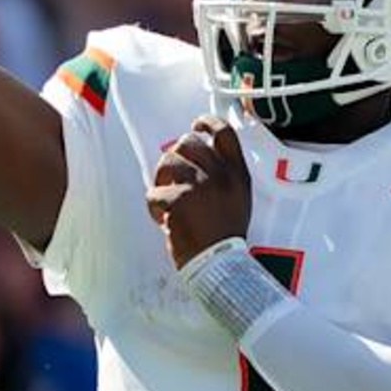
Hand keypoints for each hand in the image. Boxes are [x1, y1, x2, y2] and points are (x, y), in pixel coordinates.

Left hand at [146, 117, 252, 268]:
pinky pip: (154, 193)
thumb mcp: (237, 201)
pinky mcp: (178, 200)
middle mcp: (221, 176)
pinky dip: (153, 207)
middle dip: (175, 155)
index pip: (226, 133)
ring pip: (168, 162)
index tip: (196, 124)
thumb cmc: (224, 239)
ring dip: (161, 179)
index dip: (208, 123)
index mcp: (237, 175)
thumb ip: (223, 178)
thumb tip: (195, 158)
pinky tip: (162, 221)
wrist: (220, 267)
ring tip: (165, 199)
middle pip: (189, 142)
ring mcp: (200, 186)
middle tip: (171, 175)